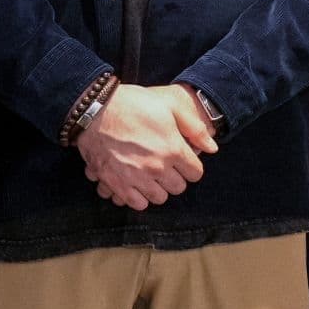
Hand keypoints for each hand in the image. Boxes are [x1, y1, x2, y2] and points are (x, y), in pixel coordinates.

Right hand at [77, 84, 216, 209]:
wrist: (96, 111)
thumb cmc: (135, 105)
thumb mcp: (170, 106)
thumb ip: (195, 128)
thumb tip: (212, 148)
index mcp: (173, 149)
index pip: (195, 173)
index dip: (191, 166)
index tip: (184, 160)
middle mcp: (156, 168)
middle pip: (178, 188)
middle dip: (176, 177)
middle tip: (168, 166)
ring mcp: (136, 178)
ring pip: (159, 198)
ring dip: (158, 188)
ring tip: (152, 175)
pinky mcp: (116, 184)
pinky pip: (137, 204)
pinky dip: (139, 197)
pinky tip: (137, 183)